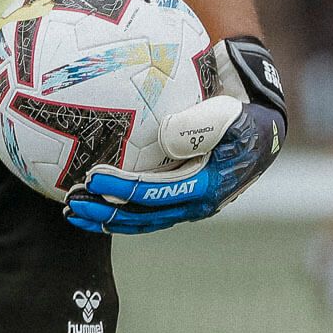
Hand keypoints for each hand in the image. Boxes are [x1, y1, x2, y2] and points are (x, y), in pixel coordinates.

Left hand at [64, 37, 287, 233]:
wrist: (260, 125)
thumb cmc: (241, 114)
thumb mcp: (227, 114)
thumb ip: (201, 125)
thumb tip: (166, 140)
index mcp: (206, 187)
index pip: (157, 194)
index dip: (123, 190)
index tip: (92, 179)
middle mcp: (195, 203)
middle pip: (143, 216)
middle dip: (106, 213)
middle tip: (72, 205)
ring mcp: (187, 203)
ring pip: (142, 218)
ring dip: (107, 217)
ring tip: (72, 213)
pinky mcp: (180, 195)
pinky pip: (146, 208)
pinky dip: (119, 206)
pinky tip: (93, 200)